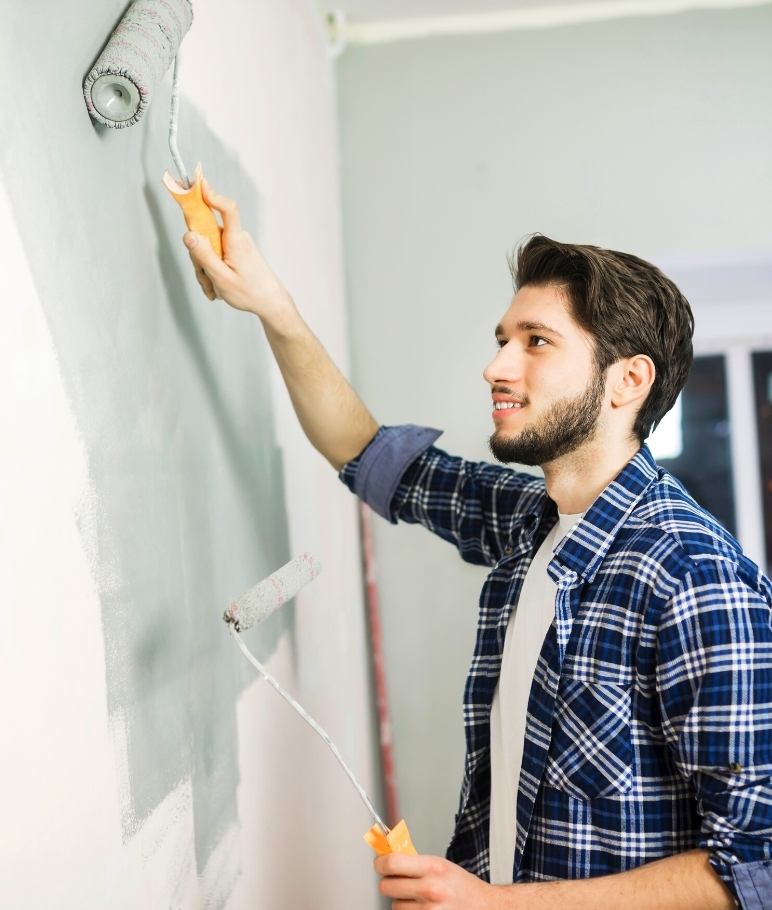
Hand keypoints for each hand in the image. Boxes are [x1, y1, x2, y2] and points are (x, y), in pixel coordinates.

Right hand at [182, 181, 292, 325]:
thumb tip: (188, 235)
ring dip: (206, 269)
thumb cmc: (251, 293)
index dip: (212, 195)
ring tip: (214, 288)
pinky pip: (216, 256)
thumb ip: (204, 256)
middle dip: (200, 257)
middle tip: (206, 279)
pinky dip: (213, 272)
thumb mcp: (222, 278)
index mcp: (236, 240)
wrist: (271, 303)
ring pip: (208, 248)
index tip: (198, 185)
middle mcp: (237, 238)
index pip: (227, 209)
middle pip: (207, 234)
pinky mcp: (235, 252)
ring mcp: (236, 245)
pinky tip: (217, 287)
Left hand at [376, 853, 501, 908]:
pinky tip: (420, 907)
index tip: (379, 863)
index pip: (392, 863)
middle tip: (396, 879)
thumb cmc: (462, 886)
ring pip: (395, 905)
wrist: (483, 906)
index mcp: (433, 868)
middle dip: (388, 882)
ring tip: (417, 897)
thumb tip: (387, 855)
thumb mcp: (440, 864)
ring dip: (401, 901)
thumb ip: (414, 861)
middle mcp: (430, 890)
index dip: (380, 863)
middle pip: (387, 887)